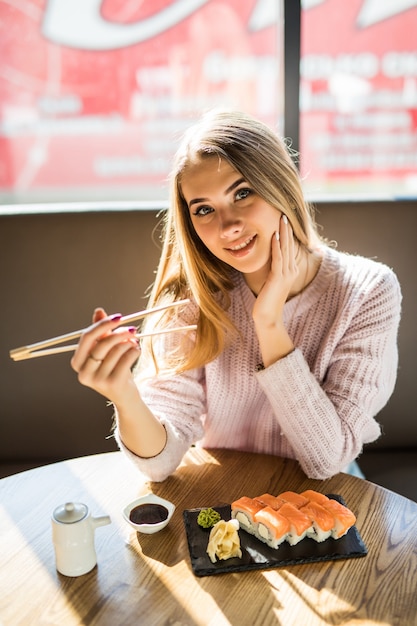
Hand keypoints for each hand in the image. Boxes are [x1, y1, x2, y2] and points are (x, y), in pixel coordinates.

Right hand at [70, 308, 140, 405]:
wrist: (124, 395)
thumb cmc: (114, 368)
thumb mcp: (105, 350)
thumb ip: (101, 331)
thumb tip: (98, 310)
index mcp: (77, 362)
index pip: (87, 337)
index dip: (103, 324)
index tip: (118, 317)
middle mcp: (83, 373)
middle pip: (102, 343)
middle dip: (119, 333)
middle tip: (133, 329)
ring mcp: (97, 380)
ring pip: (116, 350)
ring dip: (129, 343)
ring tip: (134, 343)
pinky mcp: (112, 384)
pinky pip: (126, 359)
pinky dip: (134, 351)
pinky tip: (137, 350)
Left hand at [252, 214, 298, 328]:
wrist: (268, 317)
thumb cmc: (267, 300)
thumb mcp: (271, 280)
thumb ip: (272, 269)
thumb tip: (268, 258)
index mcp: (291, 270)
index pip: (290, 247)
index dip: (288, 232)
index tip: (284, 218)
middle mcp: (292, 270)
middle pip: (290, 245)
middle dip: (287, 228)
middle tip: (284, 212)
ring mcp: (286, 274)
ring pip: (285, 249)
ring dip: (283, 233)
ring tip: (281, 219)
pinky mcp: (278, 278)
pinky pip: (278, 259)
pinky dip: (276, 246)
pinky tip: (275, 235)